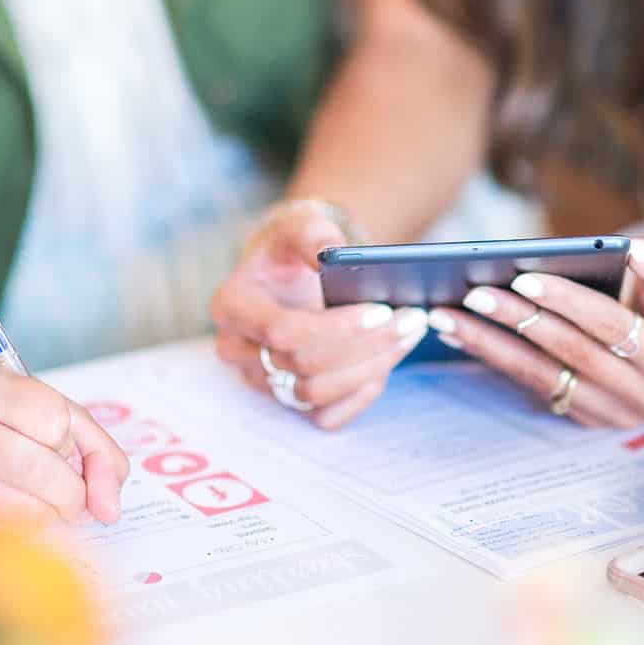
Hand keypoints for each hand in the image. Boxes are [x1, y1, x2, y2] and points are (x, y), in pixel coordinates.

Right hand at [0, 360, 129, 529]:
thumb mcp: (47, 403)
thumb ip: (96, 448)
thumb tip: (111, 507)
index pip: (53, 422)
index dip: (71, 440)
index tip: (63, 442)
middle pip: (41, 472)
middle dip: (73, 491)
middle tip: (74, 490)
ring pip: (27, 513)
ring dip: (51, 510)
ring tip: (42, 491)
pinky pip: (7, 533)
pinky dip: (27, 523)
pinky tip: (16, 500)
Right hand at [211, 203, 427, 428]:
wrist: (288, 276)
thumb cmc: (290, 250)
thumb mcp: (298, 226)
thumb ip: (313, 235)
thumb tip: (332, 259)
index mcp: (232, 305)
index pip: (282, 331)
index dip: (335, 328)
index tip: (380, 310)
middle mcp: (237, 350)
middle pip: (304, 365)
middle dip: (365, 345)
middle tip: (411, 320)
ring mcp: (260, 381)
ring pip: (315, 394)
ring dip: (370, 368)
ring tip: (407, 336)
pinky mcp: (285, 401)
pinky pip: (324, 418)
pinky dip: (359, 397)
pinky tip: (385, 366)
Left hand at [425, 236, 643, 427]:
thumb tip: (637, 253)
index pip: (612, 326)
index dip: (568, 301)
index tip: (523, 276)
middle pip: (571, 353)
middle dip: (519, 321)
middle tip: (473, 294)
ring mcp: (614, 415)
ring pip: (543, 375)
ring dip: (491, 346)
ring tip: (448, 318)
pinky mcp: (585, 417)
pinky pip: (534, 384)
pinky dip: (496, 357)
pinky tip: (462, 335)